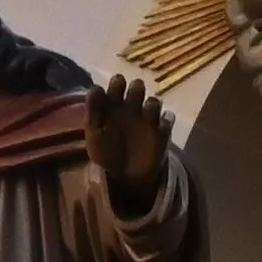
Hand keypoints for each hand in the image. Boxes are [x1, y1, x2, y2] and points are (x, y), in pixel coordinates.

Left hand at [85, 77, 172, 204]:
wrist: (123, 178)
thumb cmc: (105, 153)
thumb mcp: (94, 133)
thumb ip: (93, 111)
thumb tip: (96, 87)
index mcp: (114, 105)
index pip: (118, 83)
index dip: (118, 82)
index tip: (117, 87)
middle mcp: (132, 108)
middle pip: (138, 87)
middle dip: (137, 89)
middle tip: (133, 99)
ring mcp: (147, 120)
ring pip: (155, 102)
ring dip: (152, 105)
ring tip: (147, 113)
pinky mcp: (161, 133)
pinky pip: (168, 121)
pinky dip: (166, 121)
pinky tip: (160, 127)